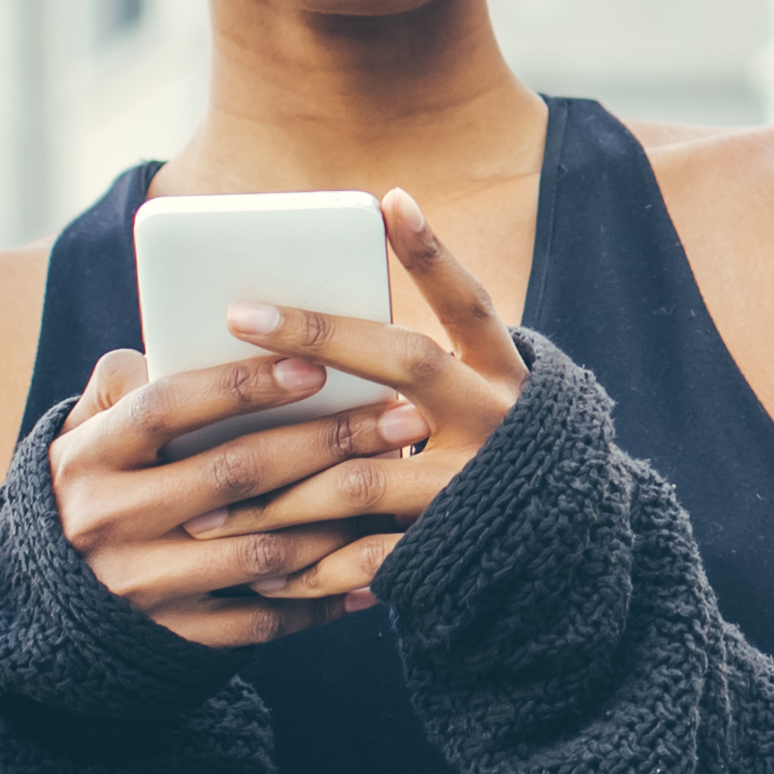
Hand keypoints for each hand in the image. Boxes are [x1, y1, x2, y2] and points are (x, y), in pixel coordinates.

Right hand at [44, 340, 427, 647]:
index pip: (166, 408)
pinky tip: (370, 572)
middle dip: (326, 442)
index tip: (316, 365)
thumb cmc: (95, 481)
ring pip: (259, 552)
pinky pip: (258, 621)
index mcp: (89, 456)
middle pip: (232, 474)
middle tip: (401, 418)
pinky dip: (318, 600)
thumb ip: (129, 380)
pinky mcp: (171, 636)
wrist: (43, 595)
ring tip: (396, 487)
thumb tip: (193, 336)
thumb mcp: (88, 427)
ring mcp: (141, 585)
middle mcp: (109, 521)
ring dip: (336, 520)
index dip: (241, 385)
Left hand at [182, 190, 533, 611]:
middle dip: (319, 334)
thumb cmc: (490, 466)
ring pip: (363, 476)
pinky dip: (308, 568)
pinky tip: (258, 574)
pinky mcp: (450, 548)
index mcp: (503, 377)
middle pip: (407, 363)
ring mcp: (473, 485)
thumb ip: (416, 377)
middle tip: (238, 314)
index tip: (388, 200)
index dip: (433, 254)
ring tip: (208, 502)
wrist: (564, 558)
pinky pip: (366, 559)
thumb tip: (303, 344)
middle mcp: (495, 420)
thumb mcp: (480, 406)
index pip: (469, 304)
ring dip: (279, 489)